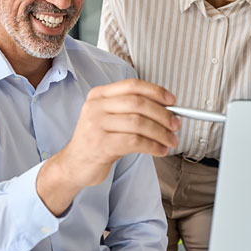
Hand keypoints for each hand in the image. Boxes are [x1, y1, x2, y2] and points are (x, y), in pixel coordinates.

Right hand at [37, 79, 179, 214]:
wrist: (74, 165)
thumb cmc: (98, 141)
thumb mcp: (109, 119)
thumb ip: (131, 110)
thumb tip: (167, 110)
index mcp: (99, 95)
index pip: (132, 86)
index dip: (156, 91)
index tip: (172, 101)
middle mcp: (95, 106)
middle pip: (138, 103)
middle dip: (163, 114)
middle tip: (176, 125)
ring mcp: (96, 125)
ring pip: (139, 123)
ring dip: (161, 133)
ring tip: (171, 140)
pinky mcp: (101, 144)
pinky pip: (135, 142)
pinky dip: (153, 146)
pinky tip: (160, 150)